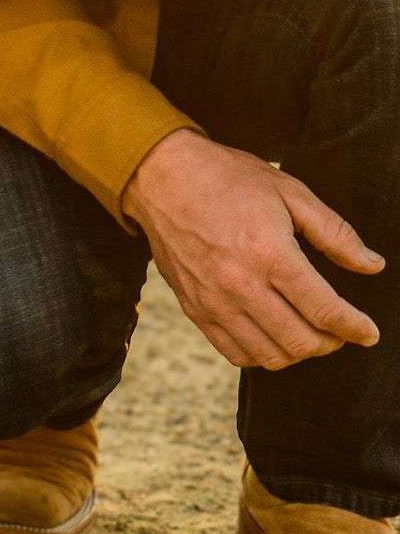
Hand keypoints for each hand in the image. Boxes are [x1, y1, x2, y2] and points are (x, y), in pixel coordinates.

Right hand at [123, 127, 383, 368]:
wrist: (161, 176)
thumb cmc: (227, 178)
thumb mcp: (288, 191)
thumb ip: (334, 232)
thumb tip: (372, 265)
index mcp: (269, 252)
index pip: (325, 310)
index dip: (356, 328)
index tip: (369, 332)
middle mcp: (241, 284)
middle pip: (302, 342)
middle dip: (332, 343)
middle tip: (339, 330)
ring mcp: (214, 301)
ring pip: (271, 356)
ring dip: (299, 352)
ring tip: (308, 331)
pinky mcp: (195, 309)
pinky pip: (236, 354)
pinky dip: (262, 355)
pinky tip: (273, 334)